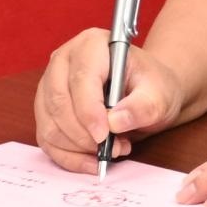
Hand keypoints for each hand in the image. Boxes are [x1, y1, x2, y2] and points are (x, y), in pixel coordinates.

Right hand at [35, 29, 186, 172]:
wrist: (148, 93)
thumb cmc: (153, 87)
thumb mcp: (160, 95)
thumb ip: (143, 106)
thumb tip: (114, 122)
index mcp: (92, 45)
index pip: (81, 79)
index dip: (89, 111)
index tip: (104, 135)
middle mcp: (63, 61)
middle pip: (59, 102)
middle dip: (84, 134)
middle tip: (114, 148)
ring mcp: (49, 85)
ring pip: (50, 124)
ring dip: (79, 147)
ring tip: (114, 149)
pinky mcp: (45, 109)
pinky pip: (46, 139)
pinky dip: (68, 156)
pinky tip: (92, 161)